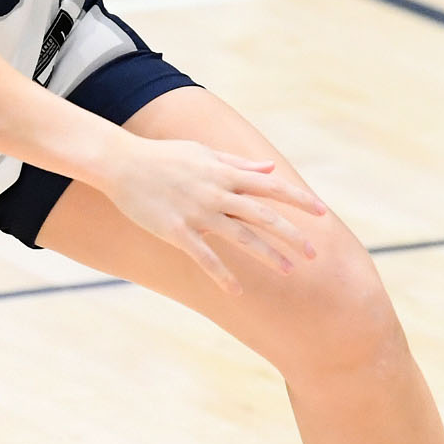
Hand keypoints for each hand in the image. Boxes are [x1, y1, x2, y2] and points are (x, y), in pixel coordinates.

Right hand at [95, 136, 329, 296]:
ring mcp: (197, 213)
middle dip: (291, 235)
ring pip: (241, 237)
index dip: (298, 199)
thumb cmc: (163, 156)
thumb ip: (238, 164)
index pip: (271, 187)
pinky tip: (236, 291)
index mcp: (224, 173)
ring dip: (267, 255)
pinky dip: (222, 275)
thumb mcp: (203, 153)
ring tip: (287, 271)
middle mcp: (216, 193)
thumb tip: (269, 169)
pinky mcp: (177, 230)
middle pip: (264, 216)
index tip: (322, 212)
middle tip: (312, 253)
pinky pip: (205, 257)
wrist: (121, 162)